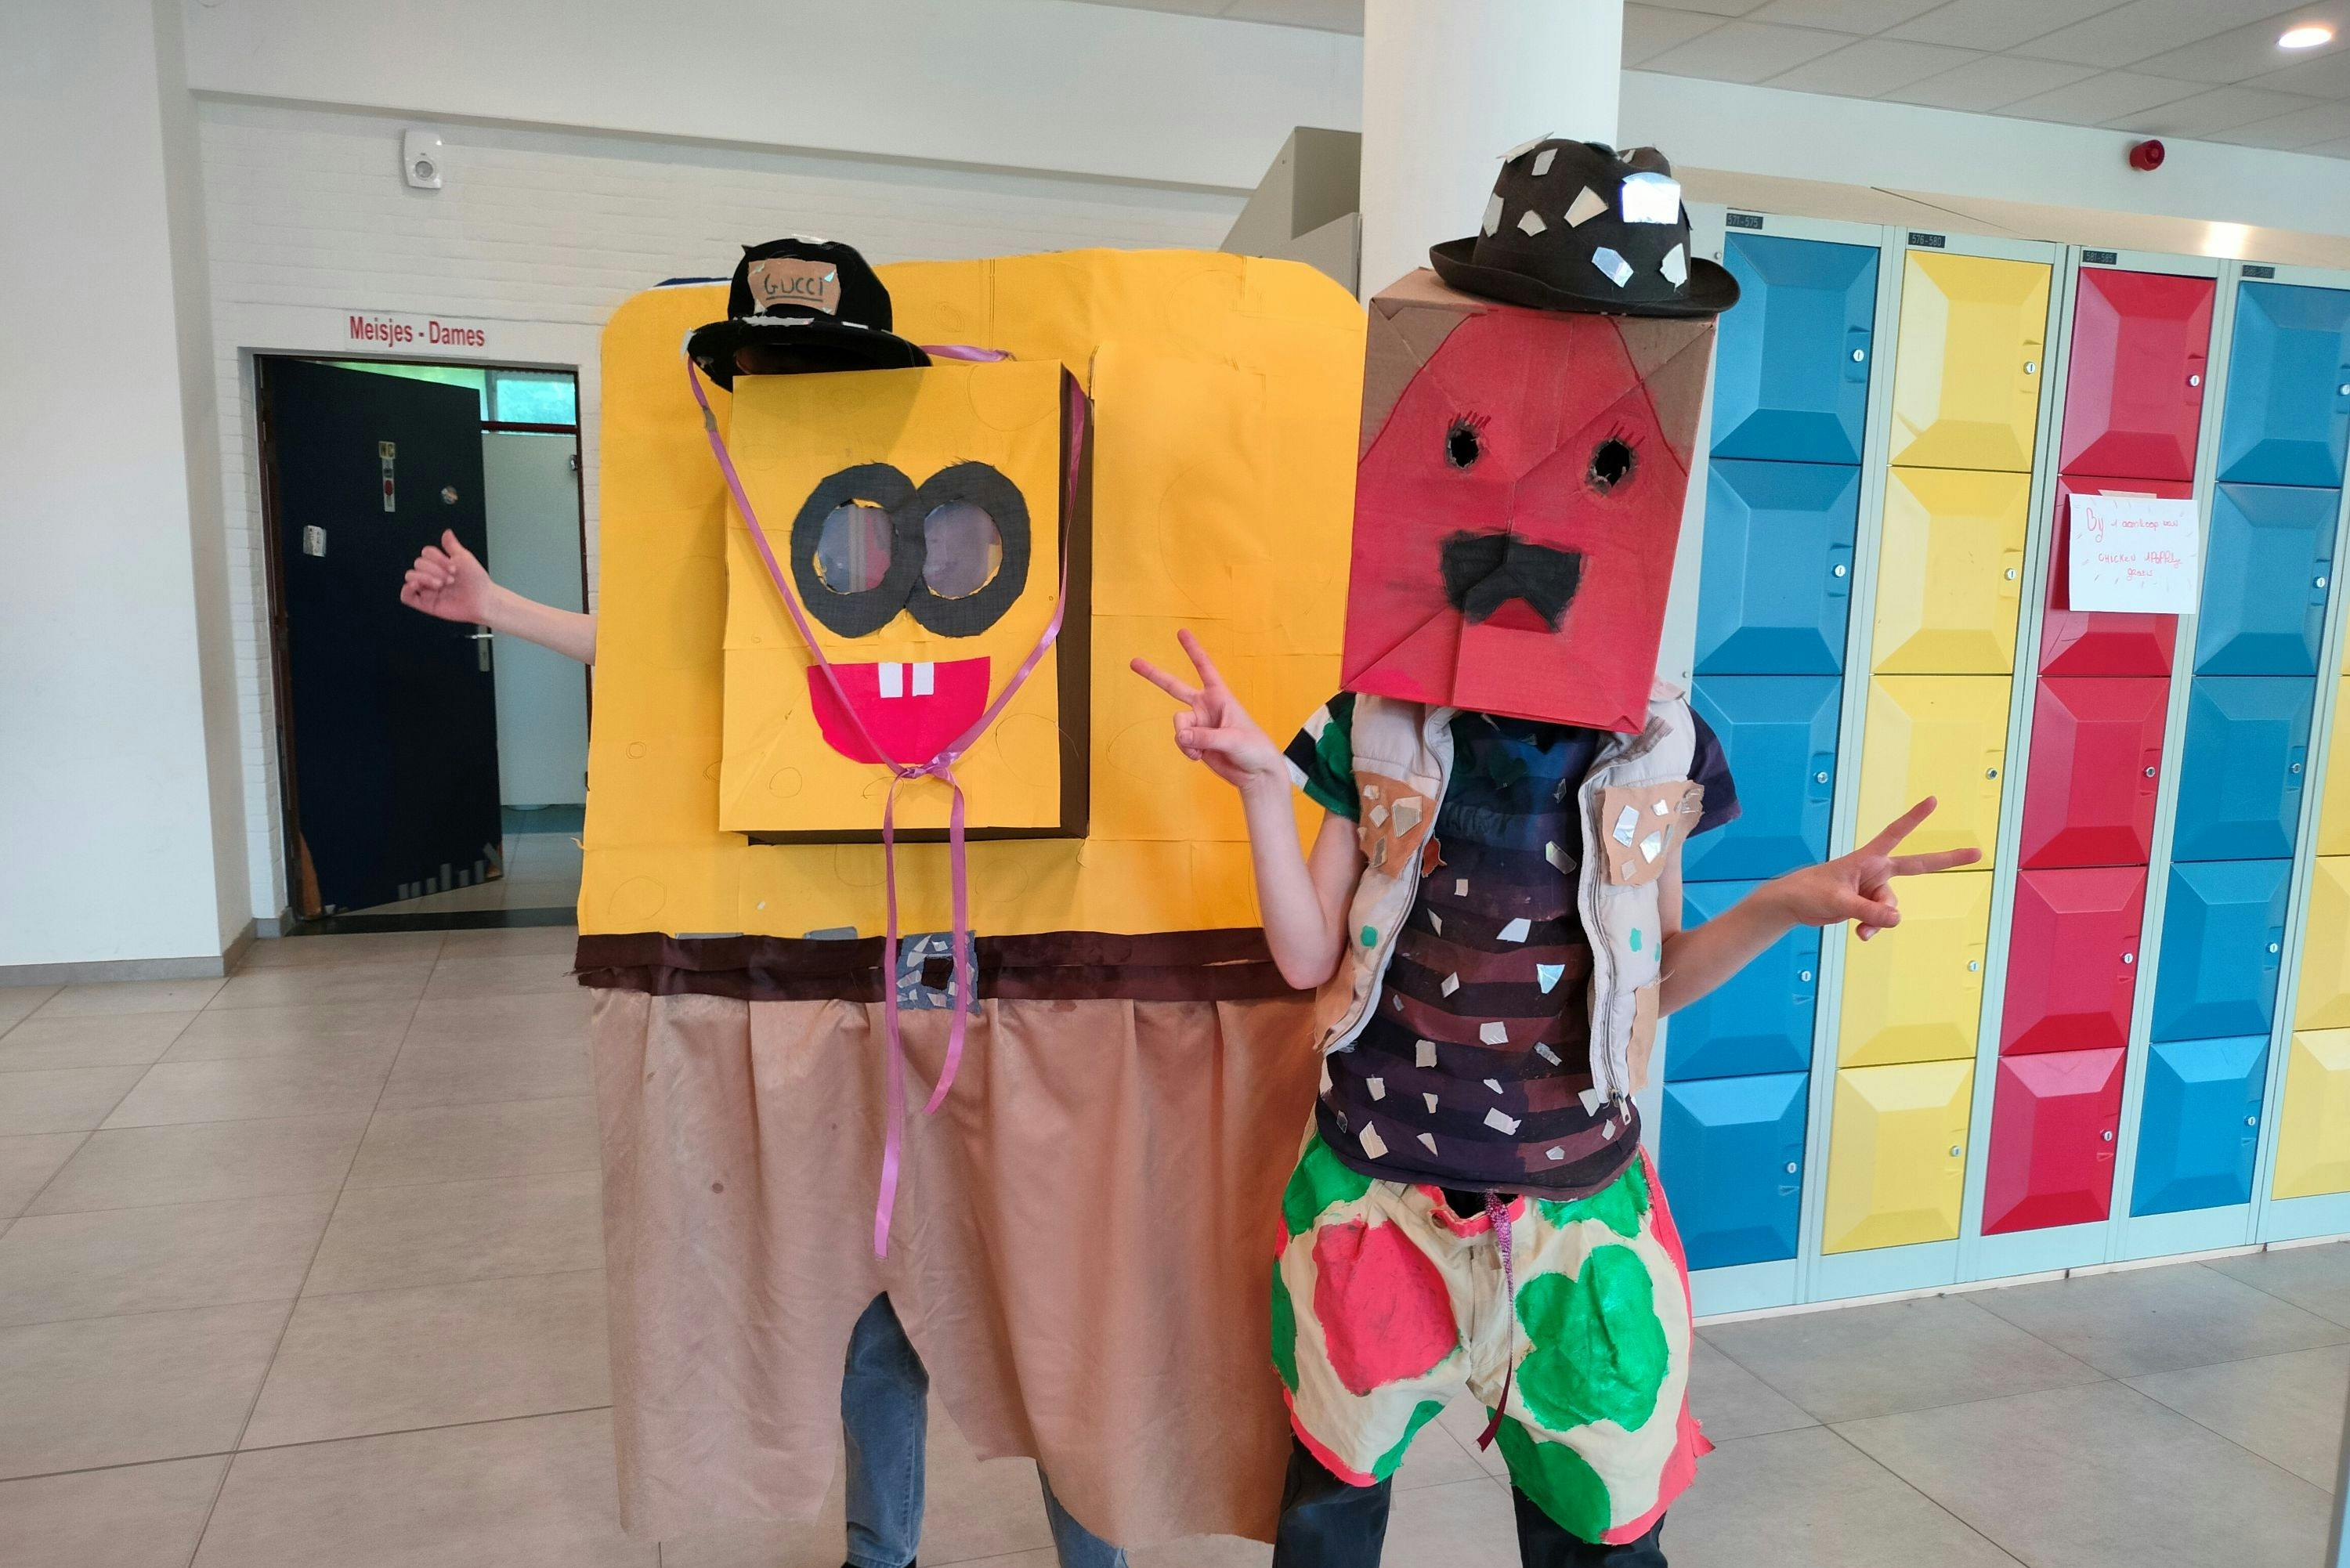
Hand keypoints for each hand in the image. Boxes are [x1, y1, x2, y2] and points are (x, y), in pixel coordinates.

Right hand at [400, 530, 494, 623]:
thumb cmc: (476, 581)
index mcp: (439, 564)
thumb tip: (446, 532)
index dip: (437, 558)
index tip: (454, 567)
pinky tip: (416, 586)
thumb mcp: (465, 558)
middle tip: (451, 579)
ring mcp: (427, 589)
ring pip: (410, 576)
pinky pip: (406, 596)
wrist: (483, 601)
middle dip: (435, 570)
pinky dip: (406, 590)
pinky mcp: (425, 603)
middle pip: (418, 563)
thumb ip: (452, 545)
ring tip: (440, 585)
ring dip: (424, 578)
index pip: (426, 553)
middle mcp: (432, 575)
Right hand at [1130, 629, 1287, 793]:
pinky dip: (1186, 750)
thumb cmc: (1254, 748)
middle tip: (1133, 662)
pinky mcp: (1194, 742)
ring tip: (1200, 751)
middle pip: (1174, 687)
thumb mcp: (1233, 739)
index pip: (1204, 668)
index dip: (1193, 650)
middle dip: (1154, 675)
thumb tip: (1181, 737)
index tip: (1181, 632)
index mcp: (1220, 696)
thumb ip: (1205, 737)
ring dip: (1185, 739)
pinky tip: (1199, 757)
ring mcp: (1198, 724)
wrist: (1255, 773)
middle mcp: (1205, 706)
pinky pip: (1180, 741)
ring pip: (1178, 724)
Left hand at [1767, 797, 1980, 940]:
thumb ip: (1869, 911)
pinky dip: (1873, 928)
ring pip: (1891, 907)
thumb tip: (1897, 919)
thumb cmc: (1810, 892)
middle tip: (1978, 852)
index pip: (1895, 833)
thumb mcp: (1839, 902)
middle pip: (1917, 866)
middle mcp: (1875, 871)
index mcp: (1868, 859)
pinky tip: (1859, 934)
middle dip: (1947, 861)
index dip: (1914, 818)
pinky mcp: (1867, 904)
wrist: (1793, 904)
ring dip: (1878, 920)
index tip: (1933, 800)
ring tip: (1858, 925)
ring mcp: (1873, 888)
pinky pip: (1881, 919)